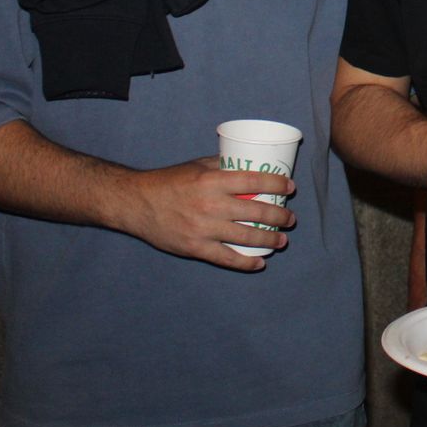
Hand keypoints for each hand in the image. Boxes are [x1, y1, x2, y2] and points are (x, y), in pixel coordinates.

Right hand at [114, 156, 295, 271]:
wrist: (136, 203)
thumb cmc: (168, 181)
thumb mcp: (197, 165)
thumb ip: (222, 165)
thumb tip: (249, 163)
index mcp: (212, 180)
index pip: (254, 181)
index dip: (276, 185)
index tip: (290, 188)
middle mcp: (211, 204)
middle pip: (256, 212)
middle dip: (280, 217)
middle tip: (290, 218)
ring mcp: (203, 228)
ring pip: (246, 237)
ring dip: (269, 239)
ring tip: (281, 240)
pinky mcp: (195, 247)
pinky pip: (226, 258)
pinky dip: (246, 262)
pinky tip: (259, 263)